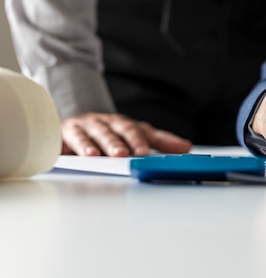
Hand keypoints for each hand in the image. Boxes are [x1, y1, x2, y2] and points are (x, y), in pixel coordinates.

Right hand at [61, 113, 191, 156]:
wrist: (75, 126)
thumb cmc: (109, 134)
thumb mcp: (135, 136)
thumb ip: (160, 142)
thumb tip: (186, 147)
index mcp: (124, 123)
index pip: (137, 130)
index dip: (141, 140)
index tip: (145, 152)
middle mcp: (107, 122)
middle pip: (118, 130)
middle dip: (123, 142)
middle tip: (128, 154)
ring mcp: (86, 127)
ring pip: (95, 134)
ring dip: (100, 144)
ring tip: (104, 155)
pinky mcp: (67, 134)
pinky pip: (72, 139)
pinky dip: (77, 147)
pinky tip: (83, 155)